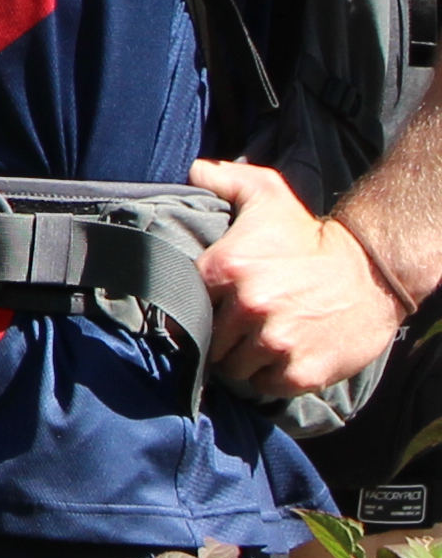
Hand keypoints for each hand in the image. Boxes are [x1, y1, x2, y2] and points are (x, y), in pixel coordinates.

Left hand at [196, 159, 416, 405]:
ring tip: (259, 341)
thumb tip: (193, 171)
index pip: (184, 302)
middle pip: (208, 340)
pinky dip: (269, 378)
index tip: (208, 308)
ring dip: (242, 359)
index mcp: (225, 269)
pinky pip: (266, 386)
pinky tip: (280, 357)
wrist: (372, 271)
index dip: (193, 308)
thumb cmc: (311, 235)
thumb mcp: (267, 193)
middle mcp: (246, 308)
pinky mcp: (301, 372)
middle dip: (218, 336)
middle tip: (237, 327)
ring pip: (234, 368)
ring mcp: (275, 343)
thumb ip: (223, 179)